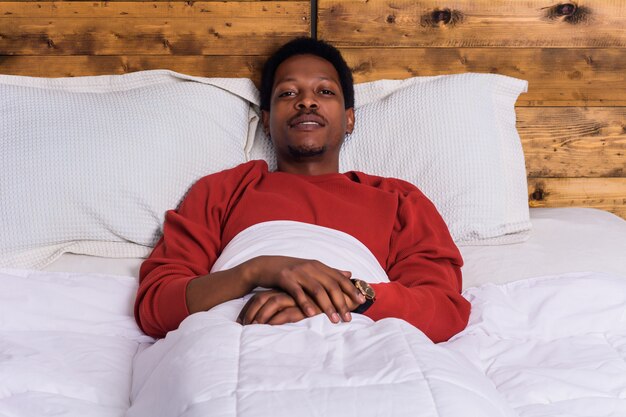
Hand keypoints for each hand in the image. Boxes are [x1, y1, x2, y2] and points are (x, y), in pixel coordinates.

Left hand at [237, 289, 317, 324]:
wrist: (337, 300)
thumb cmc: (314, 305)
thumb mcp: (294, 305)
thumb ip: (282, 308)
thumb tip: (265, 320)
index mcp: (282, 289)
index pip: (258, 296)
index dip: (247, 308)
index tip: (239, 321)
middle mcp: (286, 290)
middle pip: (260, 298)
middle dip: (248, 313)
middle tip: (241, 326)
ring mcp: (294, 297)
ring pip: (271, 304)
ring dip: (260, 317)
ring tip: (252, 329)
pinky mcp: (303, 306)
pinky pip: (285, 313)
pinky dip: (275, 321)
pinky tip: (269, 328)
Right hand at [247, 256, 365, 323]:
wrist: (265, 265)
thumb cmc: (291, 270)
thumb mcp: (311, 268)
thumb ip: (330, 272)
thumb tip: (349, 273)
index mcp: (319, 266)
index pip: (339, 278)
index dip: (351, 289)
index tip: (361, 301)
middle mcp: (311, 267)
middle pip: (331, 285)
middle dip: (341, 302)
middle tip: (348, 318)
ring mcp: (298, 272)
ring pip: (317, 290)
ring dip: (327, 306)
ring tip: (334, 320)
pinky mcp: (285, 278)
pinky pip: (297, 292)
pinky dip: (305, 303)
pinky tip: (312, 314)